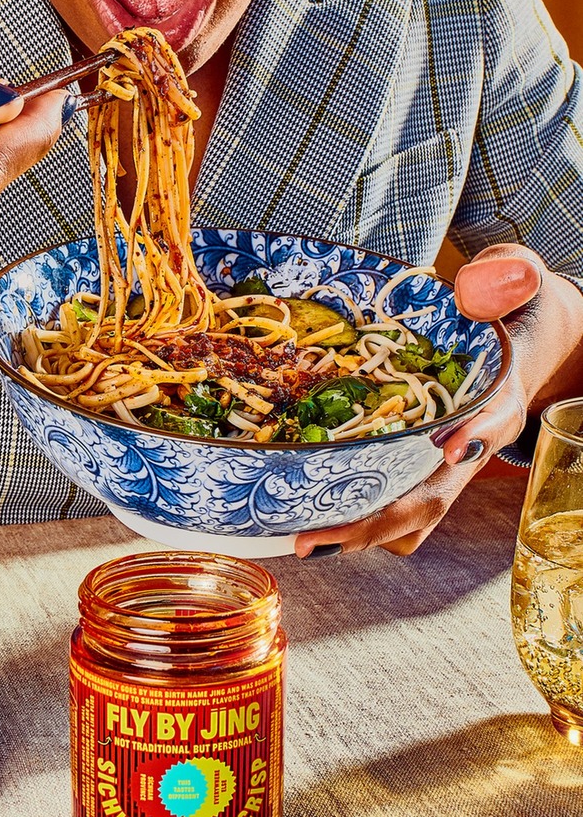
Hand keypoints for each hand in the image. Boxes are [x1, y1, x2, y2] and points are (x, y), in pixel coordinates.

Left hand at [295, 243, 582, 557]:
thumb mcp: (515, 279)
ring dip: (361, 530)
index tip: (451, 447)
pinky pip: (391, 502)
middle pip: (433, 497)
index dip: (474, 438)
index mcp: (499, 399)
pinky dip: (357, 512)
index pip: (492, 423)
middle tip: (314, 539)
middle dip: (377, 522)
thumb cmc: (506, 309)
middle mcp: (471, 443)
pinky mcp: (416, 467)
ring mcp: (442, 463)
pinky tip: (309, 508)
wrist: (513, 340)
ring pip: (410, 515)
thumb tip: (478, 284)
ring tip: (301, 538)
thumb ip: (503, 277)